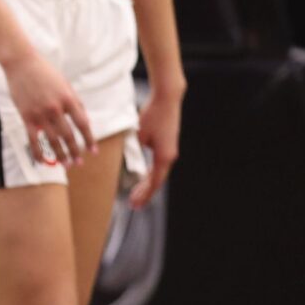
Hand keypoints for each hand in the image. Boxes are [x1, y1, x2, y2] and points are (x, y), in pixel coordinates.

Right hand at [0, 48, 92, 167]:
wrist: (21, 62)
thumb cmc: (45, 72)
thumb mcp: (65, 85)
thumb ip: (75, 103)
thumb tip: (84, 122)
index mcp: (68, 99)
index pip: (83, 124)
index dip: (89, 139)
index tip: (93, 151)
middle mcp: (56, 108)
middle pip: (69, 136)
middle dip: (75, 151)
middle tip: (79, 162)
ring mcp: (40, 113)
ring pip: (53, 140)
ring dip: (61, 155)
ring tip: (66, 164)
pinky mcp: (26, 116)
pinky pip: (33, 139)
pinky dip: (38, 152)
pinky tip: (43, 161)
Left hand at [129, 81, 181, 207]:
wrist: (166, 99)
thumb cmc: (153, 115)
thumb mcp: (140, 134)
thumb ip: (138, 148)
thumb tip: (138, 153)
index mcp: (164, 157)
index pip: (153, 181)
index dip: (144, 194)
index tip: (135, 204)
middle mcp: (169, 157)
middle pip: (156, 180)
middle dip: (145, 193)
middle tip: (134, 205)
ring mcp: (170, 151)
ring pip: (158, 173)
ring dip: (148, 184)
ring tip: (137, 195)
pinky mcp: (168, 145)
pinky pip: (158, 164)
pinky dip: (151, 173)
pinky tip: (144, 178)